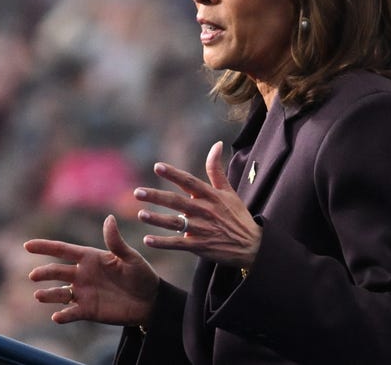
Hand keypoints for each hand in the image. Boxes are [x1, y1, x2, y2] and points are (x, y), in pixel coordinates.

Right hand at [24, 214, 159, 324]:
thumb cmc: (141, 274)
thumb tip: (109, 218)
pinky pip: (71, 313)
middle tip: (33, 275)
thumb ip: (116, 242)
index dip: (45, 247)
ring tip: (39, 295)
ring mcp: (83, 293)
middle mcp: (82, 274)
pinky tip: (57, 317)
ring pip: (59, 293)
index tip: (27, 245)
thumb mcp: (131, 257)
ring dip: (49, 295)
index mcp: (90, 257)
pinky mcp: (88, 310)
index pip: (63, 250)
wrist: (150, 301)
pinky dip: (63, 316)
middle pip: (57, 271)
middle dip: (44, 272)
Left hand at [135, 141, 261, 267]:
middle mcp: (205, 211)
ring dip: (157, 219)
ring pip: (175, 223)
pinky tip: (147, 240)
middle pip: (177, 202)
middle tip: (137, 192)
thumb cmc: (238, 216)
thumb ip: (216, 169)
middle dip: (156, 196)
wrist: (252, 246)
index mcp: (211, 196)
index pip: (189, 182)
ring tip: (140, 214)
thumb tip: (217, 144)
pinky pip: (178, 244)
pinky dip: (162, 243)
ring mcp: (202, 229)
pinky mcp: (200, 246)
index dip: (173, 174)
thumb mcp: (228, 191)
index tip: (157, 166)